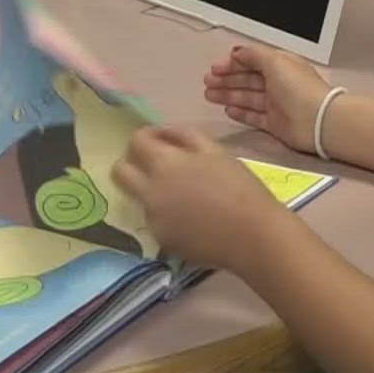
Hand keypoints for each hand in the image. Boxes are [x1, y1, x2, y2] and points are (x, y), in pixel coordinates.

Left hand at [113, 125, 295, 273]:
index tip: (161, 140)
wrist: (253, 236)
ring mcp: (153, 219)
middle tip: (157, 165)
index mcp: (165, 164)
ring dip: (153, 190)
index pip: (135, 141)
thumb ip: (184, 135)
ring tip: (184, 197)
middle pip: (120, 172)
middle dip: (132, 163)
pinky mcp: (161, 240)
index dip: (146, 136)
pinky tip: (192, 219)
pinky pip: (155, 221)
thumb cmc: (240, 188)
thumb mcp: (216, 151)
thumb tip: (162, 132)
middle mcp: (150, 192)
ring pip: (139, 197)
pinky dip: (167, 215)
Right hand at [202, 43, 331, 154]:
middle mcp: (278, 83)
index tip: (214, 68)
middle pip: (247, 79)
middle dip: (227, 79)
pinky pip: (253, 116)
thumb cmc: (298, 88)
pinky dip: (240, 112)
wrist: (317, 121)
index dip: (233, 63)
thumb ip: (253, 55)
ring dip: (228, 94)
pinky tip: (227, 109)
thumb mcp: (275, 61)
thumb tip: (237, 51)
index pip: (252, 61)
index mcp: (280, 65)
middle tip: (207, 82)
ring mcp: (276, 104)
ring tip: (209, 95)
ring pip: (247, 97)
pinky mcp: (274, 124)